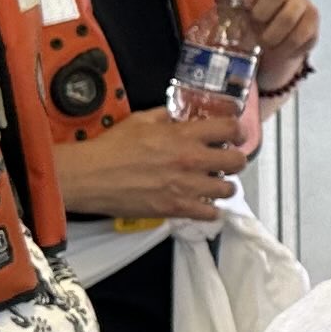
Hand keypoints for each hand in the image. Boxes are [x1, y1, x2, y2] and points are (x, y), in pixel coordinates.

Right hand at [56, 106, 251, 222]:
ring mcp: (187, 187)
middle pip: (237, 161)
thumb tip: (177, 117)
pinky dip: (210, 210)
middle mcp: (192, 160)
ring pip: (228, 190)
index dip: (236, 130)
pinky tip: (202, 204)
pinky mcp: (177, 208)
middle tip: (225, 160)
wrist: (93, 176)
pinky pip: (210, 214)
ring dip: (224, 185)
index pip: (229, 128)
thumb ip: (166, 117)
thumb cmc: (113, 146)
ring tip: (213, 183)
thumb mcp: (141, 119)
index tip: (233, 134)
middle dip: (235, 159)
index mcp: (184, 135)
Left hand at [240, 0, 319, 94]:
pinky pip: (301, 34)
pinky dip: (286, 47)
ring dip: (273, 35)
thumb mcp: (232, 14)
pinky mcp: (312, 19)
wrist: (270, 51)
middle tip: (255, 24)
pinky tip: (279, 49)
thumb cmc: (249, 27)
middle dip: (263, 12)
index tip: (245, 0)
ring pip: (290, 15)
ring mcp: (300, 1)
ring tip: (264, 43)